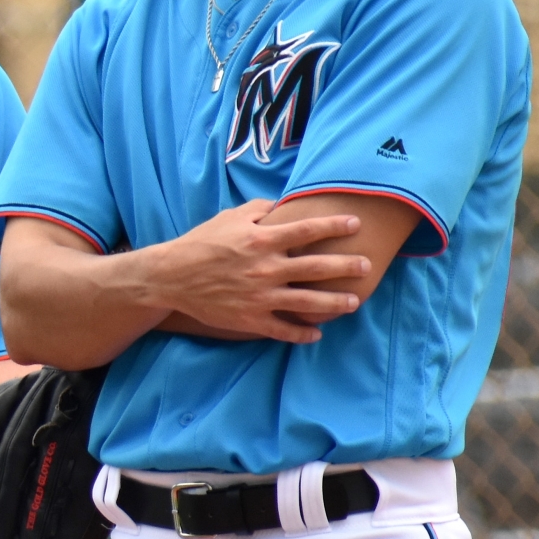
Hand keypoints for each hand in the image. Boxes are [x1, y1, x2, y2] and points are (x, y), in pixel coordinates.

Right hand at [150, 200, 369, 342]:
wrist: (172, 277)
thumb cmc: (201, 243)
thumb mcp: (229, 217)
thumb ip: (260, 210)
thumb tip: (283, 205)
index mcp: (263, 240)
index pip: (309, 230)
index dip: (335, 226)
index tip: (356, 224)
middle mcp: (267, 268)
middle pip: (318, 267)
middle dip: (346, 266)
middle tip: (367, 266)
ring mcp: (260, 296)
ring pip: (308, 302)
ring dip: (335, 303)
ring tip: (353, 302)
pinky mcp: (250, 319)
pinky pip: (284, 330)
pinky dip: (303, 334)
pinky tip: (317, 333)